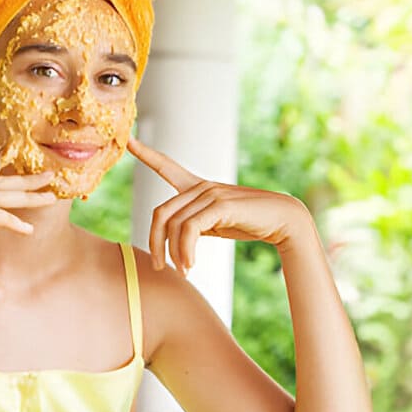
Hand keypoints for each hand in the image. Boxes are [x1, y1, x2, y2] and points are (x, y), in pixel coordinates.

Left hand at [128, 137, 311, 272]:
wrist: (282, 221)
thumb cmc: (248, 223)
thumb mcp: (215, 224)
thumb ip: (194, 226)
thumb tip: (175, 244)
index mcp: (198, 186)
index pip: (167, 166)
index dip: (147, 154)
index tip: (129, 141)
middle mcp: (201, 187)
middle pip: (161, 213)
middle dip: (155, 242)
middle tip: (159, 266)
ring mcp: (210, 193)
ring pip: (174, 225)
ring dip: (175, 254)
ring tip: (184, 271)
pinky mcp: (220, 205)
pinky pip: (189, 230)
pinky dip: (185, 251)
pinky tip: (190, 264)